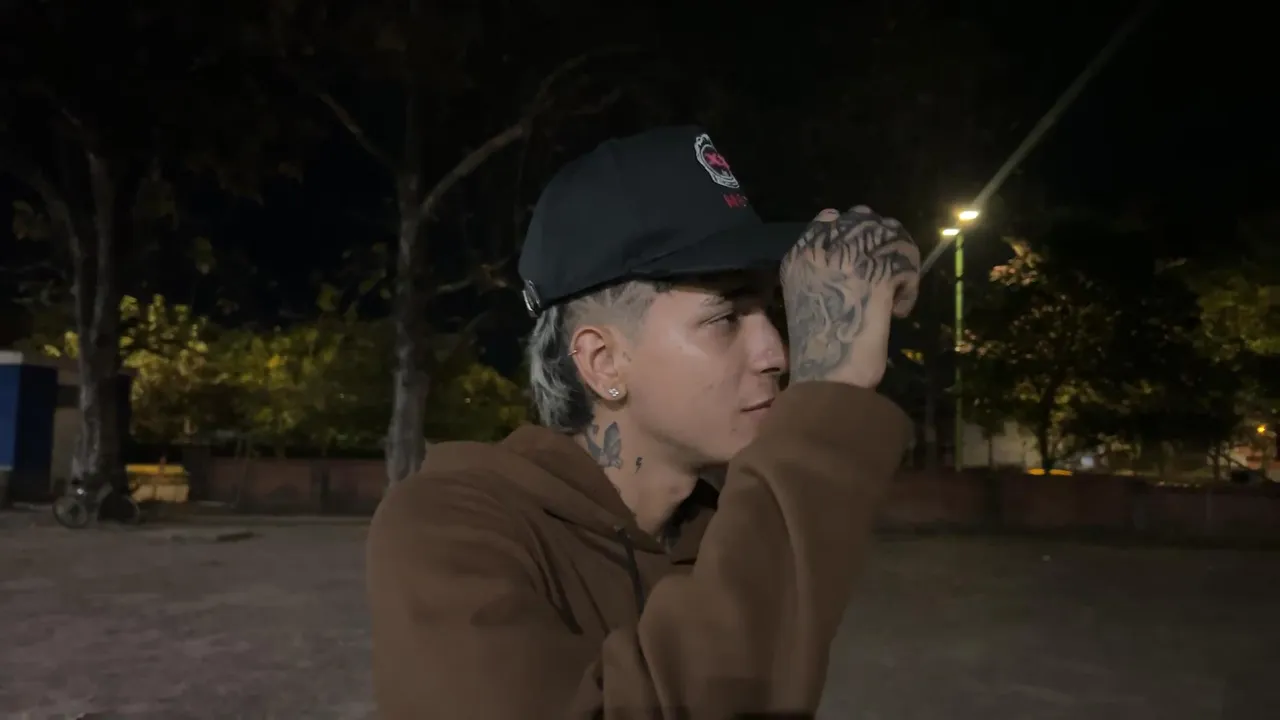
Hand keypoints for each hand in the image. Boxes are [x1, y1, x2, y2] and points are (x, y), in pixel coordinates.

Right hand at [780, 205, 919, 387]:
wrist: (826, 376)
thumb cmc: (817, 348)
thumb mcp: (810, 297)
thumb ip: (825, 271)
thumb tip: (858, 253)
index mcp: (798, 257)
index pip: (830, 218)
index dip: (856, 234)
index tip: (865, 261)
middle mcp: (820, 249)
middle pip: (864, 220)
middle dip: (883, 244)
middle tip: (888, 275)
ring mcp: (847, 259)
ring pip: (890, 235)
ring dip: (900, 264)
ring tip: (893, 296)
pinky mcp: (877, 275)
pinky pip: (906, 264)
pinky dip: (909, 288)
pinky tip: (899, 311)